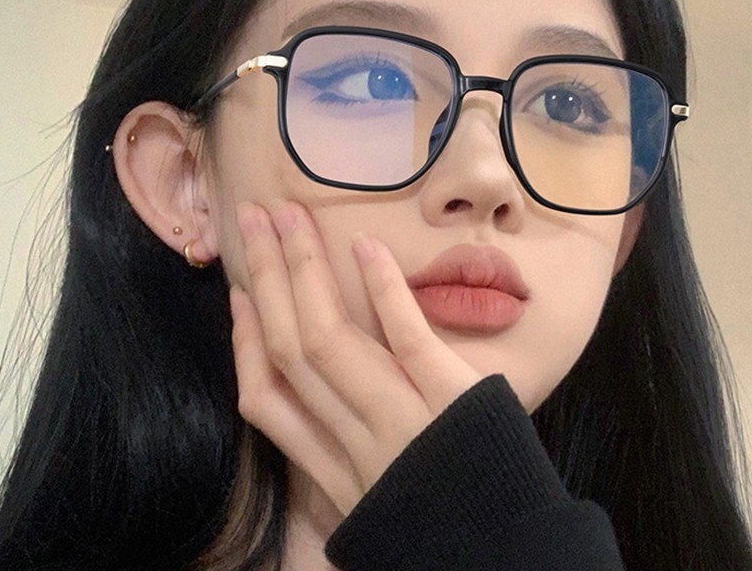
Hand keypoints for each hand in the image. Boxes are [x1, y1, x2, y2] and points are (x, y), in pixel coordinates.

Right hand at [230, 199, 482, 516]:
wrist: (511, 560)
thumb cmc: (449, 530)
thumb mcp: (375, 508)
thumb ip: (344, 461)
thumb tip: (321, 408)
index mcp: (334, 473)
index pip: (267, 402)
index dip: (244, 342)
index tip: (239, 293)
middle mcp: (354, 444)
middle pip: (292, 350)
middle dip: (266, 278)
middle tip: (252, 218)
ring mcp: (400, 422)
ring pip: (329, 340)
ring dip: (304, 268)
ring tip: (288, 214)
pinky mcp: (451, 401)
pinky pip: (407, 340)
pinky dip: (383, 291)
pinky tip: (364, 244)